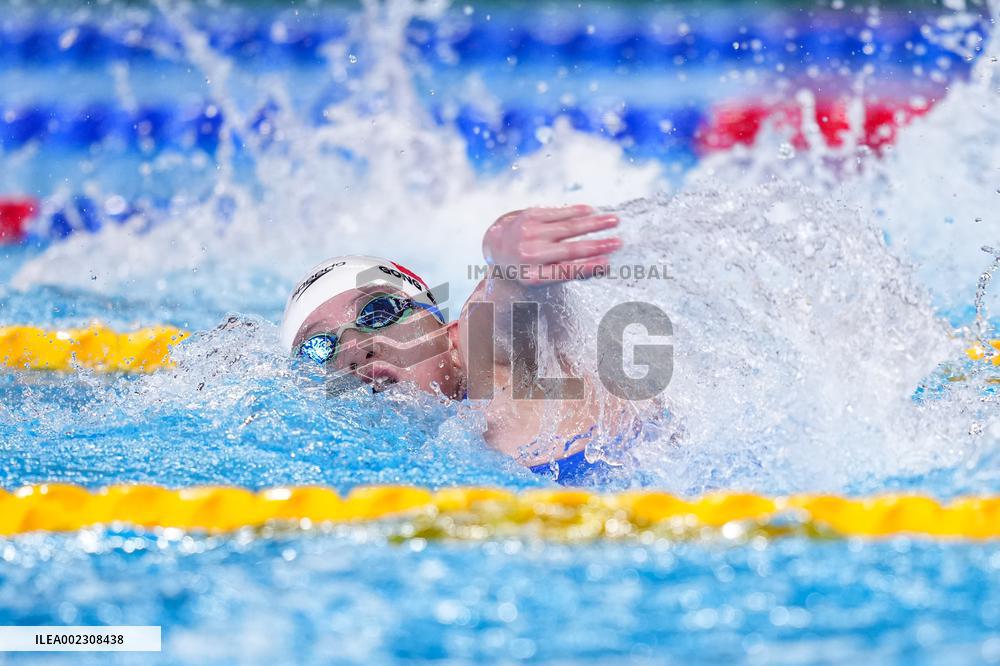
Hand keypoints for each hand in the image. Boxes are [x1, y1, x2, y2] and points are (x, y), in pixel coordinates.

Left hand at [482, 205, 621, 286]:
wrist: (498, 246)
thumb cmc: (528, 266)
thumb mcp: (541, 276)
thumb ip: (568, 271)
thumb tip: (603, 265)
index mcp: (532, 275)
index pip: (564, 272)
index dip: (587, 267)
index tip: (607, 263)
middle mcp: (529, 254)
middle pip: (569, 249)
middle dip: (596, 245)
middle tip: (618, 242)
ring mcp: (528, 232)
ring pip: (567, 227)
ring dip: (593, 223)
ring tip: (614, 220)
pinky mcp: (530, 215)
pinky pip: (558, 212)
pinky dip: (576, 211)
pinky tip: (592, 210)